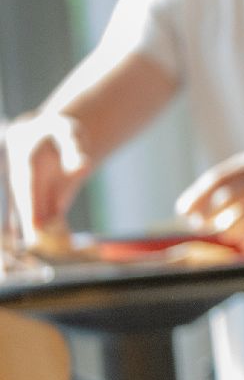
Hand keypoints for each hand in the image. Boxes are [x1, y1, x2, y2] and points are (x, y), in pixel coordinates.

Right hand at [3, 114, 90, 238]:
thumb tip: (83, 166)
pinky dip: (54, 229)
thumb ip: (74, 148)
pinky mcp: (42, 200)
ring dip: (41, 231)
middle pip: (27, 206)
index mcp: (25, 162)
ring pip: (35, 214)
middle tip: (37, 244)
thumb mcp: (68, 132)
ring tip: (51, 248)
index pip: (26, 187)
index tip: (34, 223)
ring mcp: (32, 192)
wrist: (46, 135)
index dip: (30, 206)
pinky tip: (63, 243)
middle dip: (31, 224)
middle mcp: (24, 181)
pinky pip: (47, 217)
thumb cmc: (57, 131)